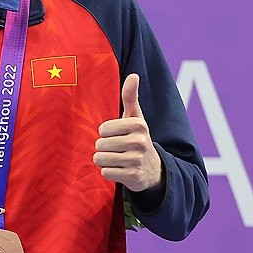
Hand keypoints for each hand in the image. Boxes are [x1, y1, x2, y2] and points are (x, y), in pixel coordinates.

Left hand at [94, 73, 162, 192]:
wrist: (153, 169)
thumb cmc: (137, 138)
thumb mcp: (135, 118)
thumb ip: (130, 97)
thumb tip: (133, 75)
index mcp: (138, 125)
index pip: (102, 130)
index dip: (105, 134)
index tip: (118, 135)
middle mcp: (140, 142)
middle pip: (99, 144)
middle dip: (104, 148)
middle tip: (118, 149)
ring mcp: (137, 160)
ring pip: (100, 159)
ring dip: (105, 160)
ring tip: (118, 159)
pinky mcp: (134, 176)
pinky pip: (105, 172)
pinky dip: (109, 172)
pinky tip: (121, 170)